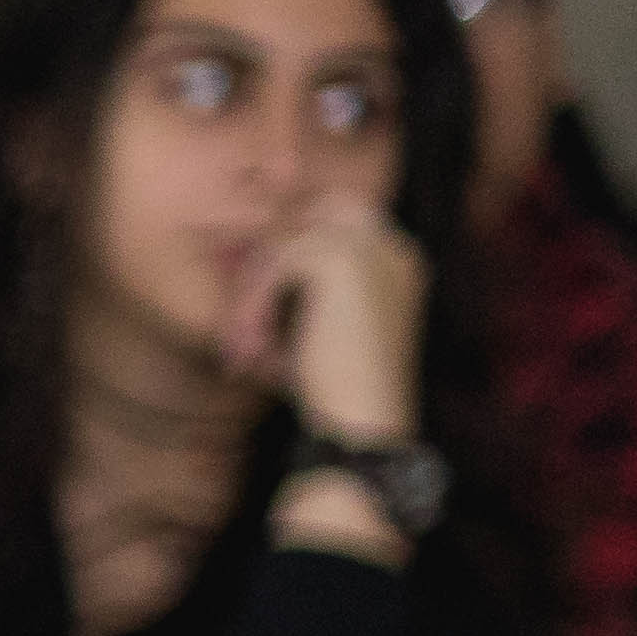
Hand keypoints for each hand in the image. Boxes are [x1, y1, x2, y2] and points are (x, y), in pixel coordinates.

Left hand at [224, 191, 429, 445]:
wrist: (362, 420)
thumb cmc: (335, 390)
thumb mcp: (318, 331)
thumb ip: (298, 289)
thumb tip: (238, 256)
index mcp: (398, 263)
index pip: (337, 218)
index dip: (290, 247)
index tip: (254, 293)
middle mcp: (394, 248)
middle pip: (312, 215)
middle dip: (271, 257)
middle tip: (244, 313)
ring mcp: (373, 249)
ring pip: (287, 244)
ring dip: (255, 293)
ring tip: (244, 346)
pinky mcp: (344, 259)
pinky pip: (278, 263)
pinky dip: (255, 303)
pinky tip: (254, 345)